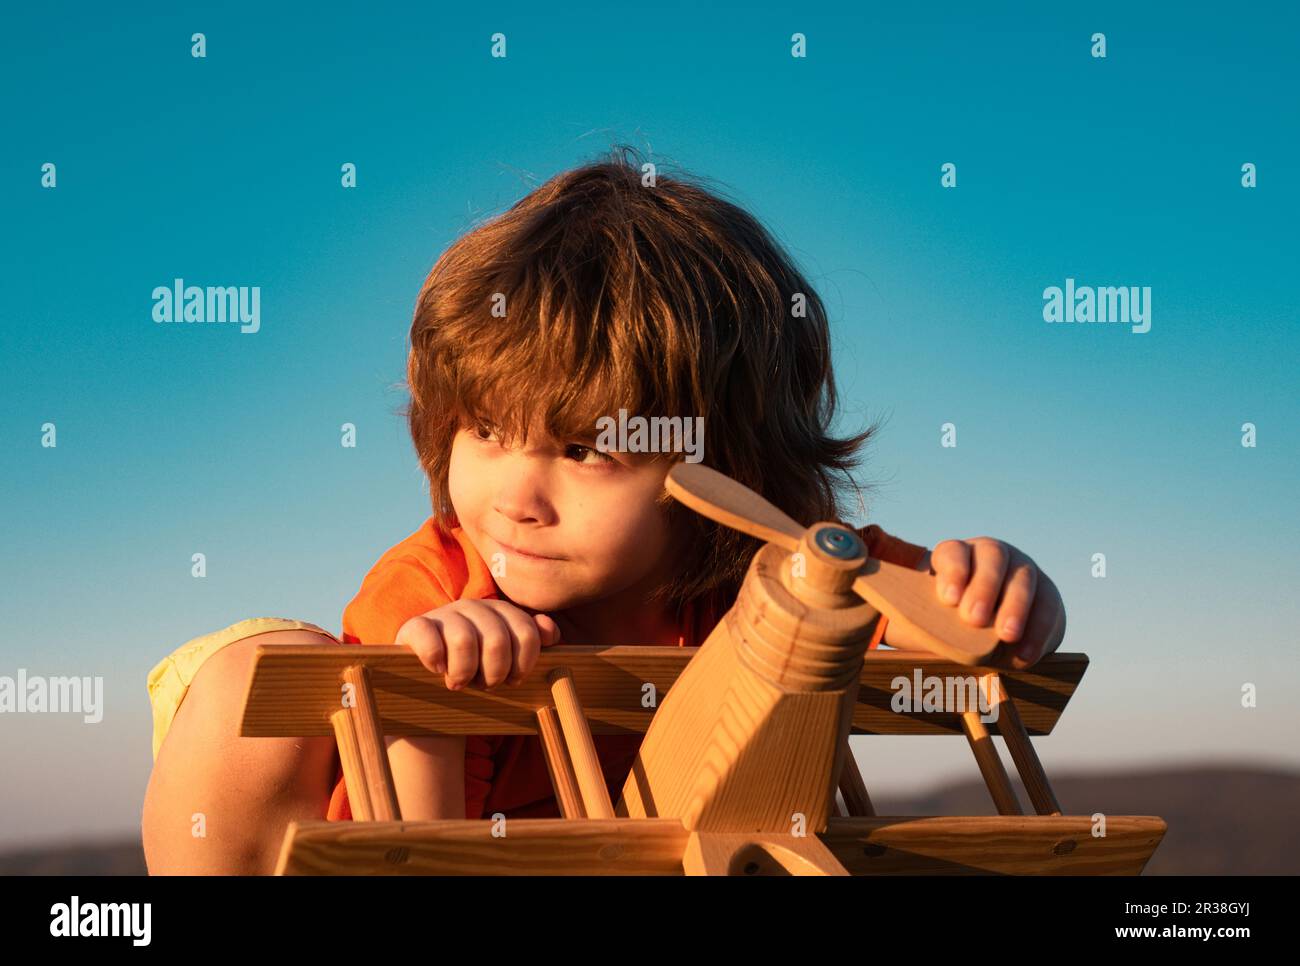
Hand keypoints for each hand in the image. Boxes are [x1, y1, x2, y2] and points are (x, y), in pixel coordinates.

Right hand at [395, 599, 560, 689]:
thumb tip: (551, 631)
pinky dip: (435, 660)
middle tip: (484, 685)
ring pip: (464, 640)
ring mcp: (444, 614)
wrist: (427, 683)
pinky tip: (438, 671)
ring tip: (459, 683)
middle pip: (497, 641)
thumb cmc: (475, 669)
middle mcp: (474, 607)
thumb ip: (533, 643)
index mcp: (501, 612)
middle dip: (494, 673)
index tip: (513, 681)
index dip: (524, 665)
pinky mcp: (415, 626)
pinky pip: (428, 638)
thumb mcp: (508, 658)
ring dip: (464, 672)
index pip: (527, 634)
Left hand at [888, 537, 1065, 667]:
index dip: (952, 571)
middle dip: (984, 587)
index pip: (953, 552)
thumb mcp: (928, 617)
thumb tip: (885, 623)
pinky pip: (1049, 606)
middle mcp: (992, 555)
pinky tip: (1025, 654)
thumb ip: (913, 618)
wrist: (988, 632)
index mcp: (957, 556)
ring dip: (1015, 607)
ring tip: (1005, 636)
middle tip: (974, 619)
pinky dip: (1039, 629)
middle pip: (992, 558)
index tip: (947, 598)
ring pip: (1023, 578)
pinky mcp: (1048, 593)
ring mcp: (1022, 570)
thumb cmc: (946, 624)